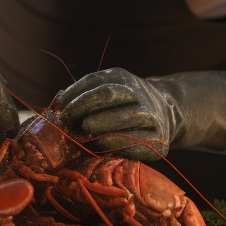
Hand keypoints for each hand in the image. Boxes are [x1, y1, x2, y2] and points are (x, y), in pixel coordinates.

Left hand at [57, 68, 225, 160]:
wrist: (168, 112)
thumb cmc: (123, 104)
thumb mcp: (108, 90)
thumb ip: (84, 95)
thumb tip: (57, 105)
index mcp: (122, 79)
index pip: (97, 82)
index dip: (76, 94)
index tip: (61, 108)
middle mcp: (139, 94)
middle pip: (109, 95)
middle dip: (83, 107)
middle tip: (68, 120)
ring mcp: (152, 116)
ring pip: (123, 119)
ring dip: (98, 127)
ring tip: (81, 134)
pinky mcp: (160, 141)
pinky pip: (135, 143)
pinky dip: (113, 145)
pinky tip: (98, 147)